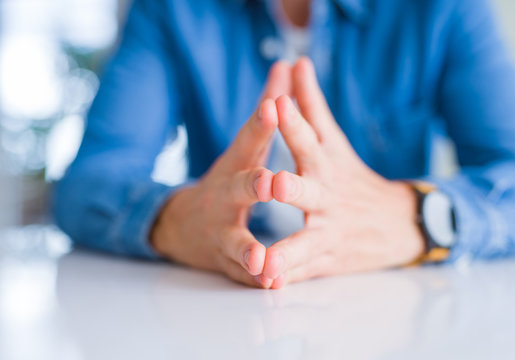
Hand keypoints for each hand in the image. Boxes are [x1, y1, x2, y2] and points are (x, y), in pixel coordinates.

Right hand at [151, 62, 290, 287]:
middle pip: (239, 189)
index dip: (261, 123)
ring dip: (247, 248)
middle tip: (272, 183)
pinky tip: (270, 287)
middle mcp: (227, 198)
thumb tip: (284, 66)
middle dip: (254, 186)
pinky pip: (242, 274)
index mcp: (237, 168)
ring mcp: (224, 231)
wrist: (184, 225)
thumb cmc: (227, 182)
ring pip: (235, 239)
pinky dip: (254, 281)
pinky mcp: (227, 262)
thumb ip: (266, 112)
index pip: (249, 141)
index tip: (276, 106)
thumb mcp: (244, 148)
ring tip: (261, 257)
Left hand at [262, 58, 424, 287]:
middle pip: (308, 192)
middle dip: (291, 188)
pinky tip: (271, 291)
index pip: (308, 139)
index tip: (275, 102)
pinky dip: (289, 282)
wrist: (400, 223)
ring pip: (305, 243)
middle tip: (272, 184)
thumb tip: (297, 62)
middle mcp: (327, 199)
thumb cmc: (353, 177)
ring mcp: (328, 232)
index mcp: (325, 166)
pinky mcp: (327, 260)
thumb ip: (311, 104)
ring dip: (286, 252)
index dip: (293, 121)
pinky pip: (304, 272)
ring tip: (265, 262)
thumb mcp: (333, 141)